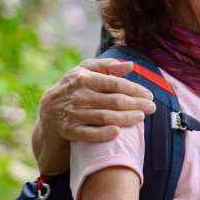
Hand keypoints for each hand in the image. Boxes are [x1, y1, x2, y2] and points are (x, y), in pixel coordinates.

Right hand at [33, 59, 156, 173]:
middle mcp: (78, 95)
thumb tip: (130, 66)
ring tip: (141, 118)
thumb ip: (108, 66)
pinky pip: (89, 133)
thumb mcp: (85, 71)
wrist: (48, 111)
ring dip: (126, 118)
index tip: (149, 95)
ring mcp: (73, 113)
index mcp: (84, 79)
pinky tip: (118, 132)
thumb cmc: (73, 88)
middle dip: (136, 104)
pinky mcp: (69, 130)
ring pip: (105, 117)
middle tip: (151, 108)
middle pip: (113, 101)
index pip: (115, 84)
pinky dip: (103, 133)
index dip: (134, 89)